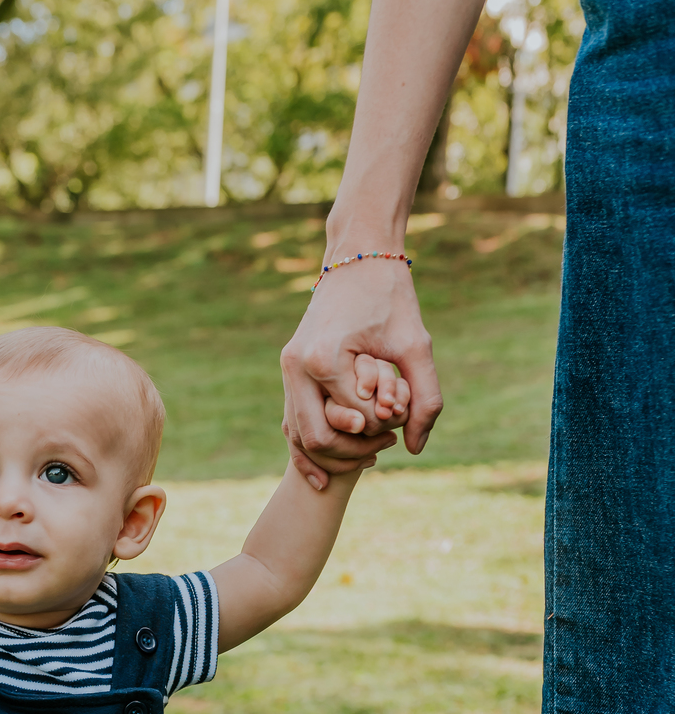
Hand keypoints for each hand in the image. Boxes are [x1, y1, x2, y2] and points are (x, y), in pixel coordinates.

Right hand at [279, 259, 441, 487]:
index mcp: (324, 359)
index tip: (400, 419)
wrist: (358, 256)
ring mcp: (287, 368)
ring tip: (367, 454)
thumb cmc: (391, 297)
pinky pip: (294, 419)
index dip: (381, 427)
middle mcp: (296, 366)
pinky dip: (314, 442)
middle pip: (316, 439)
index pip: (353, 420)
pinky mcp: (289, 368)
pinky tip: (337, 457)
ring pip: (298, 435)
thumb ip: (425, 399)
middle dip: (351, 452)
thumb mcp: (416, 347)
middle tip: (383, 449)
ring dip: (331, 453)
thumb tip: (415, 448)